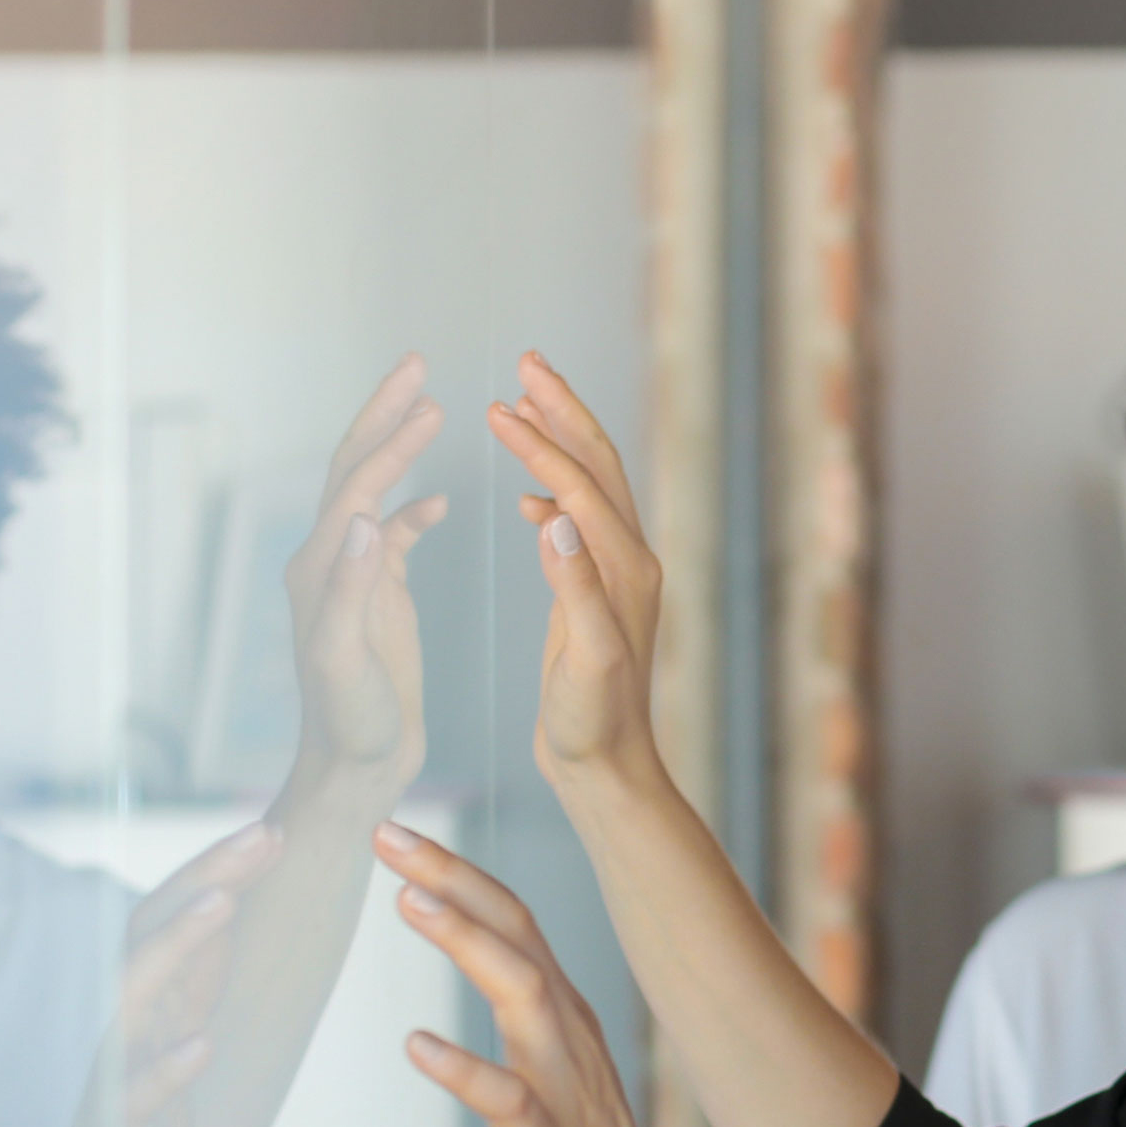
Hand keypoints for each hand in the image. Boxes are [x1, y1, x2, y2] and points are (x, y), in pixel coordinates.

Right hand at [20, 830, 265, 1126]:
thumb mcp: (172, 1047)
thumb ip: (191, 984)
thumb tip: (224, 908)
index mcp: (144, 1015)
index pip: (175, 925)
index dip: (219, 873)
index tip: (273, 828)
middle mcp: (122, 1037)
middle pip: (154, 938)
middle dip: (207, 880)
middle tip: (263, 833)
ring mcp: (114, 1090)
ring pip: (136, 1003)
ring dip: (176, 949)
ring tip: (221, 906)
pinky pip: (136, 1106)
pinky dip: (166, 1071)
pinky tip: (201, 1045)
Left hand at [285, 356, 446, 794]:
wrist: (353, 768)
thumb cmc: (348, 722)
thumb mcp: (347, 657)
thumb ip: (350, 587)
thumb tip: (364, 515)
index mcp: (320, 568)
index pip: (355, 483)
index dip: (391, 437)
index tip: (431, 396)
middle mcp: (328, 562)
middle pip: (353, 469)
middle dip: (383, 415)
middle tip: (415, 364)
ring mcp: (350, 578)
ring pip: (372, 493)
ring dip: (399, 449)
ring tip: (431, 407)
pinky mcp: (374, 599)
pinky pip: (392, 538)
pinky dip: (414, 510)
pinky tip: (441, 500)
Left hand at [388, 822, 722, 1126]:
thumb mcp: (551, 1084)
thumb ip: (525, 1031)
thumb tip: (488, 985)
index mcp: (562, 1021)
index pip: (511, 926)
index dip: (457, 875)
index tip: (400, 832)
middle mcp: (566, 1039)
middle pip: (516, 935)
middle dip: (454, 877)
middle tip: (389, 831)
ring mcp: (562, 1092)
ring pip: (521, 996)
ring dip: (467, 944)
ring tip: (410, 902)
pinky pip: (509, 1103)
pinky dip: (466, 1070)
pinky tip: (418, 1046)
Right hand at [487, 355, 668, 796]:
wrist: (606, 768)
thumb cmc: (591, 722)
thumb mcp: (583, 658)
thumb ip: (573, 587)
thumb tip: (557, 516)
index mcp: (624, 569)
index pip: (580, 485)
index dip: (538, 443)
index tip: (496, 405)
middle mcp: (629, 562)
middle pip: (599, 464)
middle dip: (563, 409)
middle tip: (528, 358)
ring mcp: (614, 576)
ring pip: (589, 485)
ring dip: (558, 438)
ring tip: (524, 400)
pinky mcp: (596, 594)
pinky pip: (577, 523)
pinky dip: (553, 493)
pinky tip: (529, 497)